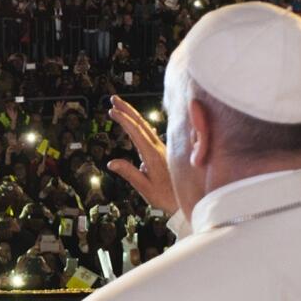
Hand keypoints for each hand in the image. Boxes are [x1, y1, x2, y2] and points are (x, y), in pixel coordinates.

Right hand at [106, 95, 178, 215]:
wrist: (190, 201)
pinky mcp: (164, 152)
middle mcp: (159, 148)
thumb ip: (129, 173)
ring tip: (120, 107)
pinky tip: (138, 124)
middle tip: (113, 98)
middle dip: (127, 109)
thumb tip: (111, 162)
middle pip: (141, 123)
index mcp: (153, 155)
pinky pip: (151, 133)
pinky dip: (141, 124)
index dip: (123, 120)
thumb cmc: (167, 197)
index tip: (111, 111)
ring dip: (133, 115)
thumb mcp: (145, 188)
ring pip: (146, 126)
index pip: (136, 132)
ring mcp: (163, 149)